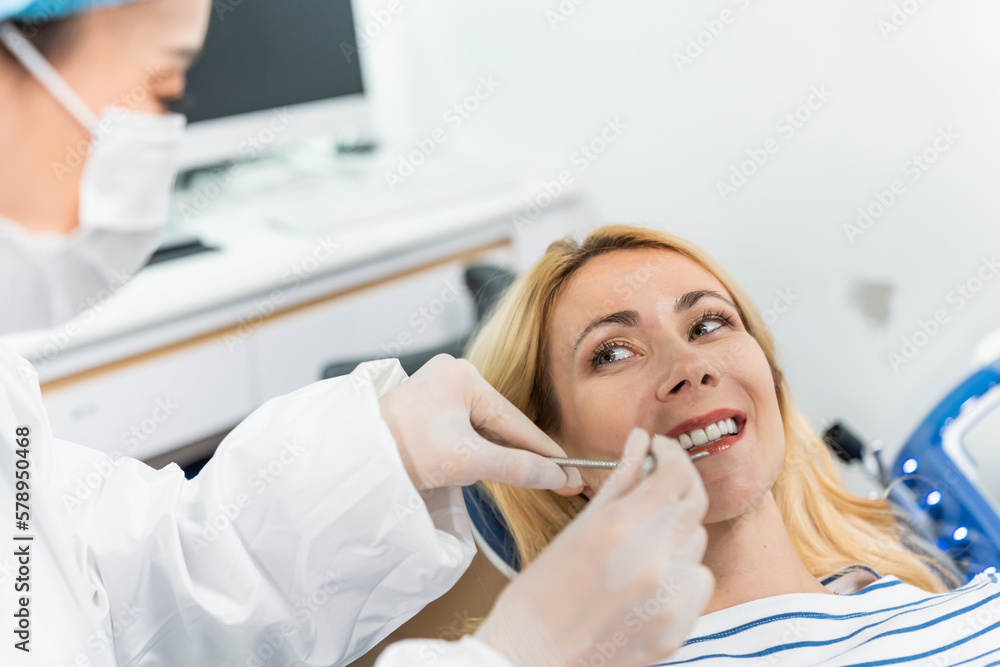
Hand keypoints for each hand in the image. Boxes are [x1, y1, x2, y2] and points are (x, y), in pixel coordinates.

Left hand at [378, 354, 582, 492]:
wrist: (354, 460)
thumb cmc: (405, 452)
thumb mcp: (467, 461)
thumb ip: (517, 468)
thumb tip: (559, 477)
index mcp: (464, 375)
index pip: (516, 422)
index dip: (546, 453)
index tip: (573, 474)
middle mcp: (452, 374)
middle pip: (501, 424)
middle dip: (520, 454)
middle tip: (557, 483)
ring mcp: (438, 389)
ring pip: (483, 429)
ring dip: (496, 454)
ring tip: (516, 479)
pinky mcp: (427, 407)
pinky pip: (465, 430)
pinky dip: (476, 450)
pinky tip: (481, 467)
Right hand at [476, 428, 713, 666]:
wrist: (531, 654)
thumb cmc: (543, 589)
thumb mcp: (578, 525)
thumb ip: (620, 480)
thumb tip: (641, 441)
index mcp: (621, 528)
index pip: (676, 473)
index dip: (671, 453)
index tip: (660, 451)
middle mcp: (653, 561)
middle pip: (694, 503)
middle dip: (678, 485)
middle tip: (658, 483)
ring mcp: (668, 600)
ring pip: (696, 543)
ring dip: (675, 532)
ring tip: (640, 543)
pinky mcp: (676, 630)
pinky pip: (698, 582)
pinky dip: (681, 573)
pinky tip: (649, 578)